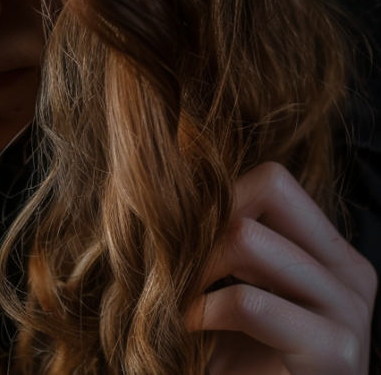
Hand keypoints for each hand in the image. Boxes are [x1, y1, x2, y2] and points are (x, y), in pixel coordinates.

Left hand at [186, 161, 376, 374]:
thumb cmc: (241, 355)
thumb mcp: (237, 283)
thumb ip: (230, 238)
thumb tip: (177, 172)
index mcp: (331, 253)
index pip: (272, 180)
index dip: (221, 196)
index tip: (187, 232)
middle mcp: (350, 273)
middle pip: (269, 189)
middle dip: (213, 217)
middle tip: (181, 258)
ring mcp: (349, 311)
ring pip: (247, 238)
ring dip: (197, 264)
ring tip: (180, 293)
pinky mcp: (337, 354)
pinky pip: (250, 303)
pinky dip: (205, 309)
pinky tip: (191, 326)